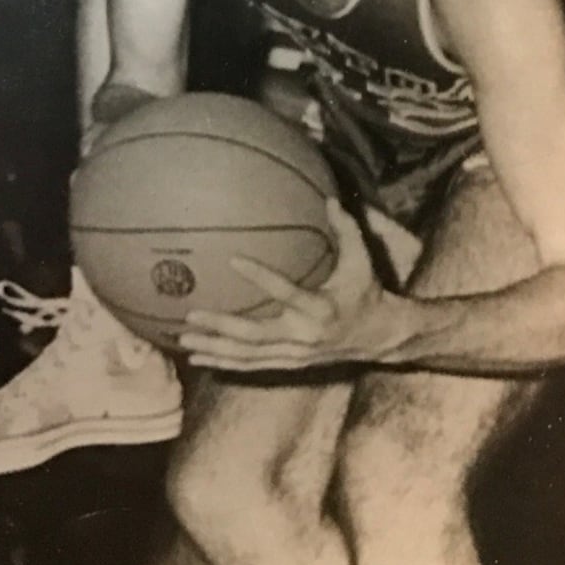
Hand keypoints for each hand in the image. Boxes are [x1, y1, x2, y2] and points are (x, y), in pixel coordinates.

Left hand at [178, 202, 395, 371]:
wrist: (378, 336)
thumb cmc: (366, 291)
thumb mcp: (362, 259)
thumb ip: (347, 229)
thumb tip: (330, 198)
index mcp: (321, 308)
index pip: (287, 292)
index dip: (261, 277)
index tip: (233, 259)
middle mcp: (304, 335)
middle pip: (256, 335)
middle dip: (222, 327)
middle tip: (192, 315)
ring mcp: (295, 353)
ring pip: (249, 356)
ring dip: (216, 350)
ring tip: (185, 341)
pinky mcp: (290, 363)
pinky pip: (253, 366)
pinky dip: (226, 362)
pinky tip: (201, 358)